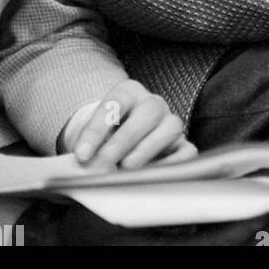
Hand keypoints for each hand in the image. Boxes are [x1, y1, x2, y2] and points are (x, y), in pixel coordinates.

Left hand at [66, 80, 194, 168]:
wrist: (120, 144)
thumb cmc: (104, 138)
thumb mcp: (93, 136)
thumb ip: (89, 148)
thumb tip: (85, 166)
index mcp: (129, 93)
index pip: (116, 102)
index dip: (98, 128)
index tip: (82, 155)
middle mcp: (153, 104)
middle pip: (148, 111)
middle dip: (124, 139)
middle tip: (104, 163)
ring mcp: (171, 123)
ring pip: (172, 126)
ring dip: (148, 148)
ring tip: (127, 168)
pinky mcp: (182, 146)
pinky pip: (187, 152)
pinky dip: (172, 164)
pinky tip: (151, 176)